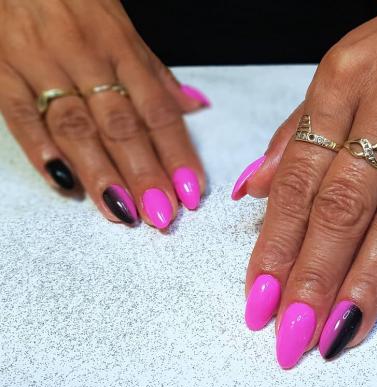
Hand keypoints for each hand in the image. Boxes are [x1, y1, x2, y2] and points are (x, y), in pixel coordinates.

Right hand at [0, 0, 209, 227]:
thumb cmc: (77, 3)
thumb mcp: (123, 28)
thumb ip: (155, 74)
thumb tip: (194, 108)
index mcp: (122, 49)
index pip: (158, 111)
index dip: (177, 154)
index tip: (191, 191)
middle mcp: (87, 58)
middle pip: (122, 125)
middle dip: (144, 174)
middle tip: (160, 213)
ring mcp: (42, 64)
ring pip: (76, 127)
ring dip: (102, 174)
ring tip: (123, 211)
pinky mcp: (1, 70)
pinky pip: (22, 114)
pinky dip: (41, 150)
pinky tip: (63, 183)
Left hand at [237, 0, 376, 367]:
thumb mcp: (339, 71)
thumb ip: (295, 132)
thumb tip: (252, 190)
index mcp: (342, 81)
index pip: (300, 178)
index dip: (276, 243)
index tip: (259, 296)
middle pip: (346, 205)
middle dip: (315, 276)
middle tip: (292, 333)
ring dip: (366, 282)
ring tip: (339, 331)